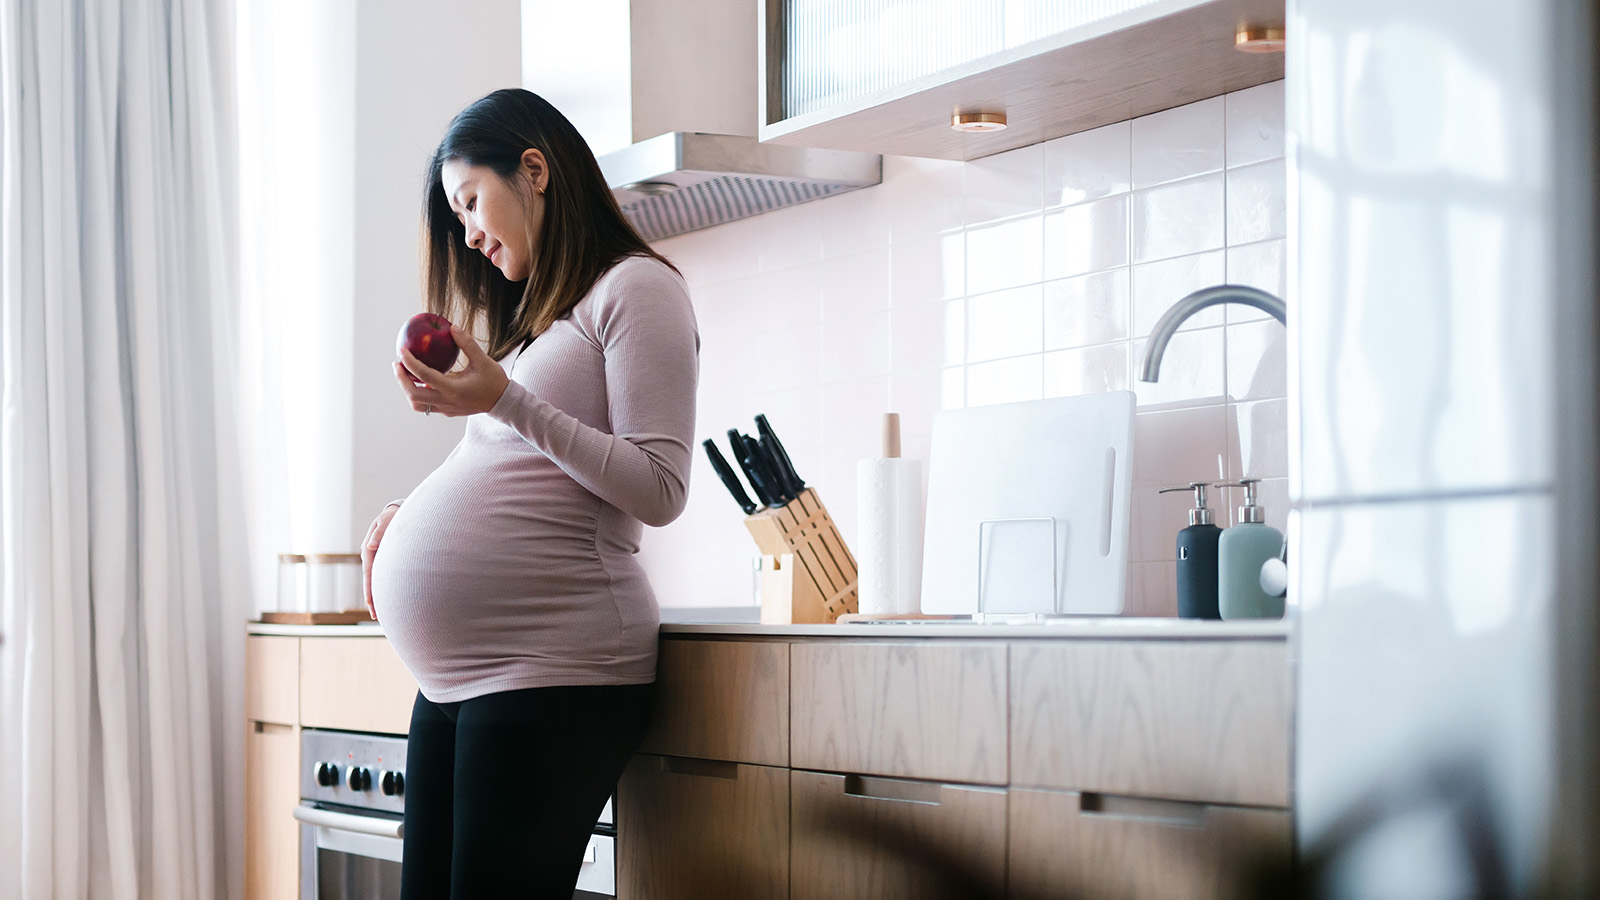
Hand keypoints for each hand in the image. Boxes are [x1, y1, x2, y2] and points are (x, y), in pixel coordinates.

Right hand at [361, 503, 400, 620]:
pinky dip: (381, 587)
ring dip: (377, 595)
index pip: (369, 574)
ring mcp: (375, 559)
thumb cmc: (392, 517)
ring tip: (380, 612)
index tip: (372, 604)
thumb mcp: (385, 522)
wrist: (394, 513)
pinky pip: (380, 576)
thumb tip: (370, 545)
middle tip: (376, 616)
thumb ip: (379, 533)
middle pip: (370, 581)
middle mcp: (370, 557)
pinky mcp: (381, 559)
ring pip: (375, 580)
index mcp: (369, 551)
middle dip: (373, 599)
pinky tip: (386, 597)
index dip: (370, 590)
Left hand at [396, 324, 509, 416]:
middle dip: (401, 379)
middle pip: (413, 394)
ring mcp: (446, 408)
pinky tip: (421, 381)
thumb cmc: (494, 380)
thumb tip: (452, 327)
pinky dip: (419, 393)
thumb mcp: (483, 360)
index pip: (424, 375)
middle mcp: (446, 401)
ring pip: (417, 404)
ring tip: (406, 374)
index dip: (409, 362)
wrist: (503, 402)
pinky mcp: (448, 411)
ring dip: (407, 389)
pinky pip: (427, 405)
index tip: (401, 350)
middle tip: (397, 364)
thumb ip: (467, 343)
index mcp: (453, 388)